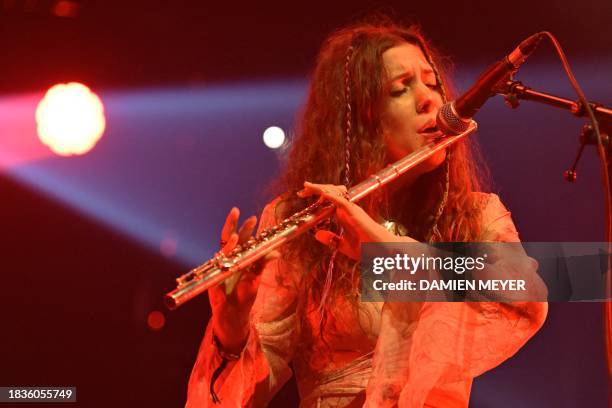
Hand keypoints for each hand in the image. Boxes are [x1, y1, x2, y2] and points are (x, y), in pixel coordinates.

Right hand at [209, 207, 277, 352]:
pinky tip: (225, 255)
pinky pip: (217, 269)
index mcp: (236, 259)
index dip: (244, 228)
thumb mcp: (256, 279)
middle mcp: (226, 261)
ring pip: (221, 251)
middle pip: (228, 239)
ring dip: (227, 243)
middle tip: (236, 211)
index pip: (239, 239)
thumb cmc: (244, 297)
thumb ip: (262, 265)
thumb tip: (276, 252)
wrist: (234, 317)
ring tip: (235, 235)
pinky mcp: (213, 281)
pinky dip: (221, 262)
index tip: (253, 217)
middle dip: (231, 225)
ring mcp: (219, 270)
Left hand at [297, 181, 394, 259]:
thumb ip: (332, 239)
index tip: (303, 194)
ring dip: (321, 188)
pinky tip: (321, 193)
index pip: (329, 200)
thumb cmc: (368, 249)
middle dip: (315, 189)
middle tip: (302, 190)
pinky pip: (341, 201)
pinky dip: (330, 196)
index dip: (317, 195)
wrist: (383, 252)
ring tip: (308, 187)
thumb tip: (317, 235)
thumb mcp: (344, 246)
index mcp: (345, 215)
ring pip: (335, 193)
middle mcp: (348, 209)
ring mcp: (352, 210)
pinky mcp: (355, 212)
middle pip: (330, 193)